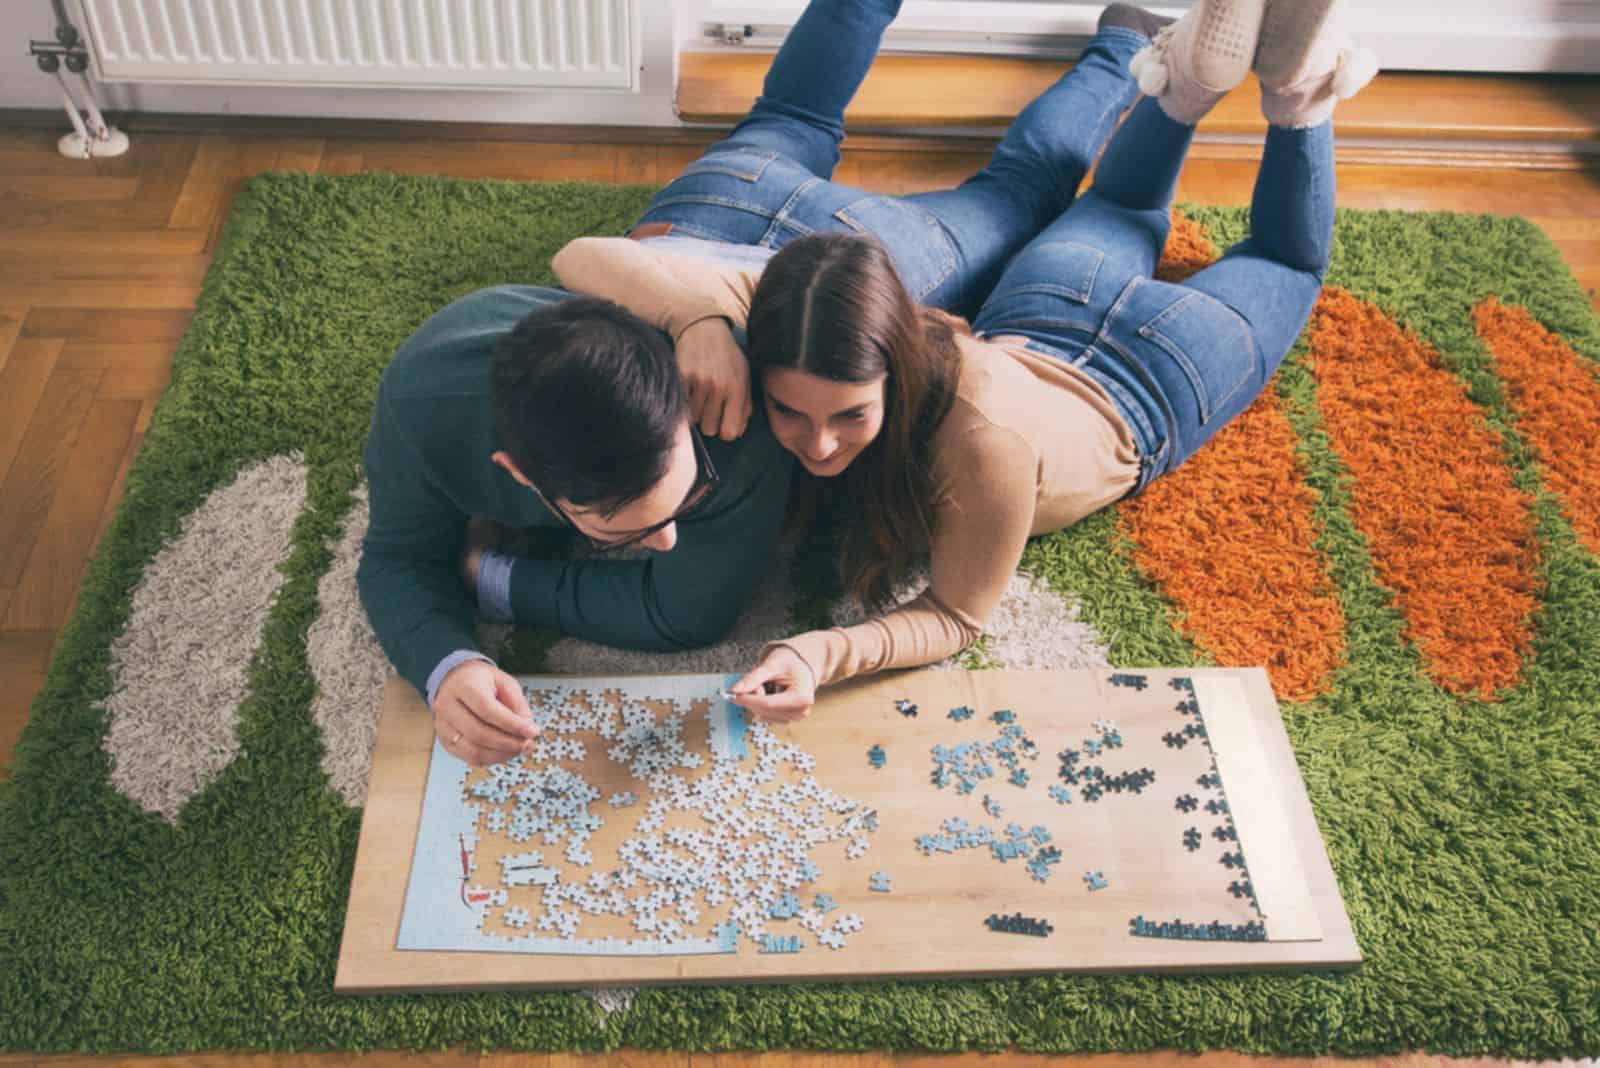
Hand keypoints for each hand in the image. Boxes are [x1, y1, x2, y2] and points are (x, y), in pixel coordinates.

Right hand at [432, 660, 539, 765]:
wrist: (454, 681)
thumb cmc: (481, 681)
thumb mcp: (504, 682)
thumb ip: (517, 704)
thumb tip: (527, 729)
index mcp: (463, 686)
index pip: (487, 710)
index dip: (512, 724)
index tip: (532, 732)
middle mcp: (447, 706)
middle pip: (478, 733)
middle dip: (508, 743)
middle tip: (528, 744)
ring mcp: (443, 726)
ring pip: (472, 751)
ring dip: (501, 755)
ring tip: (519, 749)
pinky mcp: (444, 741)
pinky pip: (468, 758)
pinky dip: (490, 759)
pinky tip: (504, 752)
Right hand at [677, 317, 750, 440]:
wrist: (704, 328)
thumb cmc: (727, 356)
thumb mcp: (743, 376)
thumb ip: (744, 405)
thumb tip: (736, 432)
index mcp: (737, 388)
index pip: (729, 432)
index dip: (725, 431)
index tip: (722, 422)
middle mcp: (719, 386)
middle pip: (709, 429)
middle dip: (709, 422)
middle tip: (709, 406)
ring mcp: (699, 381)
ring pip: (693, 419)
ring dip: (695, 411)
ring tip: (699, 395)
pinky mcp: (681, 376)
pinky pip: (681, 405)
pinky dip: (684, 402)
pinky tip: (690, 389)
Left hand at [726, 646, 816, 722]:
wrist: (800, 666)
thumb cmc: (789, 663)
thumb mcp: (771, 665)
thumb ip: (753, 678)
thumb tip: (735, 690)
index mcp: (802, 697)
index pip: (768, 704)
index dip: (748, 699)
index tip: (732, 694)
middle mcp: (801, 711)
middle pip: (764, 710)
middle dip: (753, 696)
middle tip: (754, 680)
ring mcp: (794, 717)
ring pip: (762, 714)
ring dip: (756, 700)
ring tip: (765, 684)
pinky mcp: (787, 719)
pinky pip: (764, 716)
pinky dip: (760, 705)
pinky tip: (767, 693)